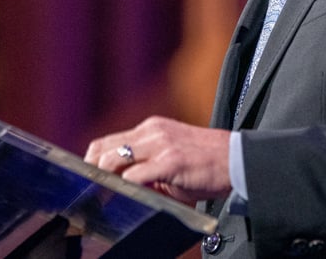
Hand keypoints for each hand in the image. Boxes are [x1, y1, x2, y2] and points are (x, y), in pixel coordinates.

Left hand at [84, 116, 232, 203]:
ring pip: (114, 158)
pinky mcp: (171, 161)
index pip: (107, 141)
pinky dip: (125, 186)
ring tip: (103, 195)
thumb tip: (121, 185)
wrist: (237, 159)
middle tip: (90, 191)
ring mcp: (161, 144)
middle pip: (104, 148)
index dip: (92, 160)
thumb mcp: (172, 156)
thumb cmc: (206, 163)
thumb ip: (148, 165)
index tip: (88, 179)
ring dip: (105, 179)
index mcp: (151, 128)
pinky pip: (136, 174)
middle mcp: (152, 131)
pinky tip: (125, 196)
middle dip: (92, 171)